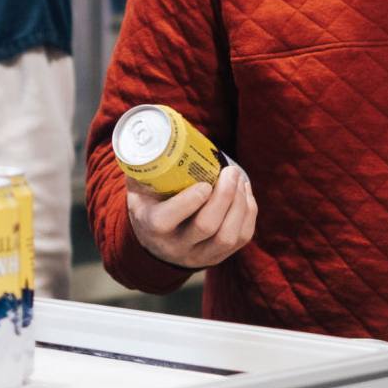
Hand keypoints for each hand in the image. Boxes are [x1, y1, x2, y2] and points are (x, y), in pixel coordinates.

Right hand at [126, 165, 256, 268]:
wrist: (156, 241)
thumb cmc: (149, 202)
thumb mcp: (138, 186)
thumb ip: (144, 163)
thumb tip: (153, 131)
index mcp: (152, 227)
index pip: (166, 220)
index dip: (188, 202)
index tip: (205, 183)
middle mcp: (176, 247)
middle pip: (206, 227)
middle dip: (224, 196)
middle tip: (231, 171)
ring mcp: (199, 255)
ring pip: (228, 236)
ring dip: (240, 205)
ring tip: (239, 180)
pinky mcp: (219, 257)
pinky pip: (241, 238)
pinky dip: (248, 213)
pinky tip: (245, 193)